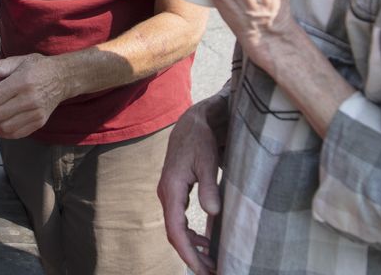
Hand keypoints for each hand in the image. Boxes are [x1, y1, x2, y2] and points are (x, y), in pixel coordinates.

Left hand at [0, 54, 67, 138]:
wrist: (63, 78)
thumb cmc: (39, 68)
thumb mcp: (20, 61)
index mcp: (22, 81)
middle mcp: (30, 99)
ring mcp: (36, 113)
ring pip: (5, 127)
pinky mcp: (39, 122)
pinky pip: (16, 133)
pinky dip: (3, 132)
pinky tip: (0, 124)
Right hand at [158, 101, 224, 274]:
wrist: (191, 122)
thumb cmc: (200, 139)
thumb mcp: (208, 160)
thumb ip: (210, 187)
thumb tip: (214, 213)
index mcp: (172, 188)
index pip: (175, 229)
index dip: (187, 252)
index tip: (201, 269)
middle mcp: (166, 193)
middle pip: (174, 234)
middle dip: (191, 256)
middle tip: (212, 271)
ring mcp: (169, 193)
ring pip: (176, 228)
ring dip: (192, 247)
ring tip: (210, 261)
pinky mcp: (176, 192)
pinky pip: (179, 220)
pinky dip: (191, 234)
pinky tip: (205, 242)